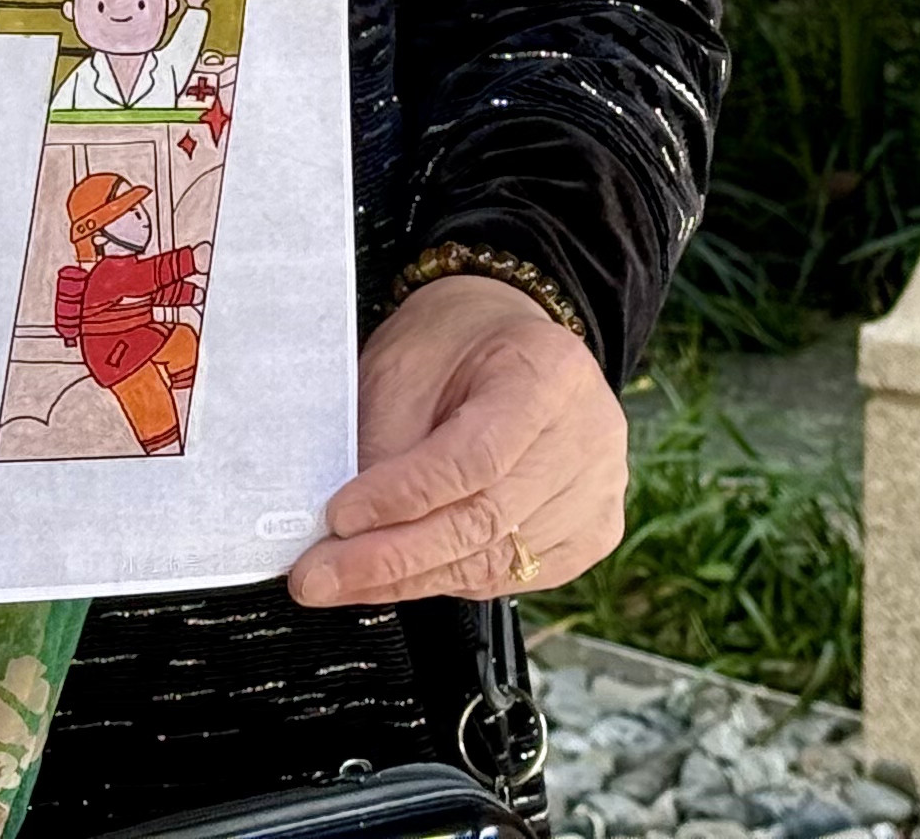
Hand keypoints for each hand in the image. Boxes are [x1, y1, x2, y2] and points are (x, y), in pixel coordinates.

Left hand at [284, 275, 625, 607]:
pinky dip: (449, 581)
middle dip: (393, 559)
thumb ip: (385, 440)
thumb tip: (345, 528)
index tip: (337, 520)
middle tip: (321, 576)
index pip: (475, 457)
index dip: (402, 497)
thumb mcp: (406, 362)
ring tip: (344, 582)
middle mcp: (589, 438)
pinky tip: (399, 578)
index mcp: (549, 374)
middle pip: (486, 521)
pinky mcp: (592, 533)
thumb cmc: (456, 341)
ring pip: (496, 561)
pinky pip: (513, 575)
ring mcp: (599, 492)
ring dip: (411, 580)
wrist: (511, 337)